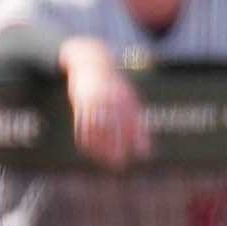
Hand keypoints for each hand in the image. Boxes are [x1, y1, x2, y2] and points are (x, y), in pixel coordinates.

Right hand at [61, 36, 149, 169]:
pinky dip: (86, 137)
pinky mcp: (81, 101)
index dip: (140, 138)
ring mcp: (95, 100)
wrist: (92, 62)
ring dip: (100, 146)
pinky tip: (88, 149)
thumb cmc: (115, 84)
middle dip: (117, 146)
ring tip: (104, 160)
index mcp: (127, 98)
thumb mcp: (131, 96)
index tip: (143, 154)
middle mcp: (112, 99)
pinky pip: (82, 123)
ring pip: (98, 128)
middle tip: (119, 163)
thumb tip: (145, 143)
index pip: (136, 121)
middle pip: (116, 127)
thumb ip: (137, 118)